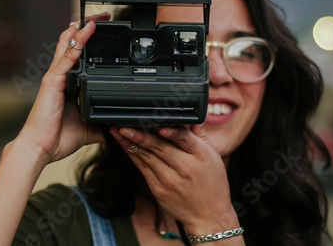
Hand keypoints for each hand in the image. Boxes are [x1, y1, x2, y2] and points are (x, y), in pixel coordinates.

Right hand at [19, 12, 110, 163]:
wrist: (42, 148)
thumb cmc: (59, 137)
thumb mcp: (89, 129)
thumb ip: (102, 125)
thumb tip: (117, 129)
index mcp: (68, 82)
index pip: (78, 53)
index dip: (89, 39)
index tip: (107, 30)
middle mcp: (61, 74)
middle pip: (72, 42)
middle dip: (88, 26)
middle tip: (106, 16)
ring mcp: (56, 75)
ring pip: (68, 42)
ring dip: (83, 27)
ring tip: (99, 16)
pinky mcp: (53, 80)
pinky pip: (67, 55)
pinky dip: (79, 40)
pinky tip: (89, 29)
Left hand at [110, 124, 240, 232]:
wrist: (209, 216)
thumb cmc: (213, 184)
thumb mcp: (213, 157)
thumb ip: (200, 135)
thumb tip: (193, 116)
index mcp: (201, 156)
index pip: (185, 139)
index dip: (172, 132)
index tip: (160, 127)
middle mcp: (185, 168)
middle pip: (160, 148)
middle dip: (140, 135)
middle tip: (124, 125)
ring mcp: (170, 180)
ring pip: (147, 157)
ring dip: (130, 143)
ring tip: (118, 132)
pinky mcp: (159, 190)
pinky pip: (143, 169)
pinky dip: (133, 156)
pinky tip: (125, 146)